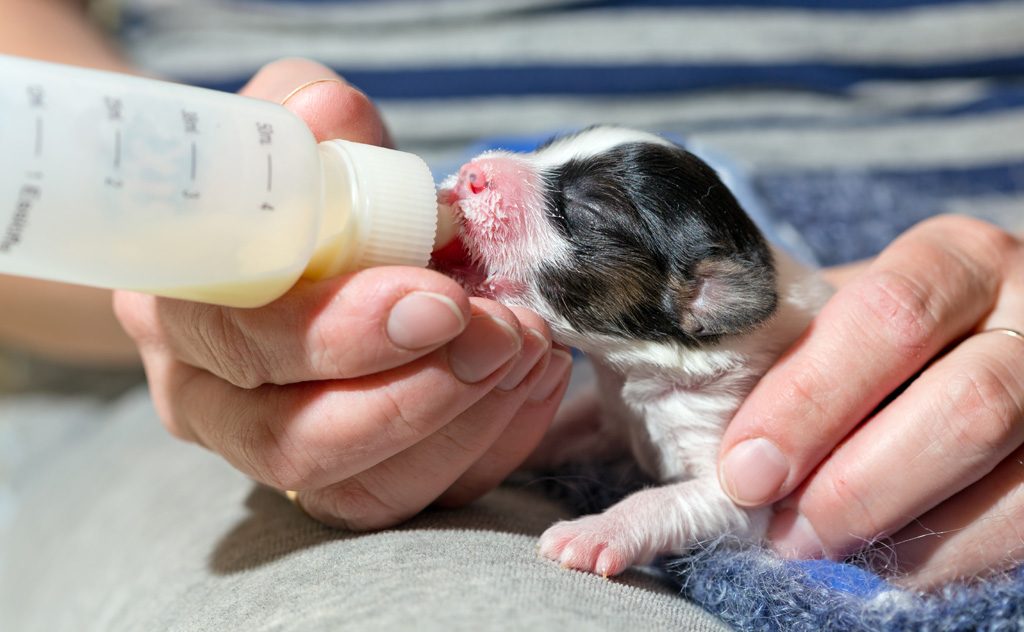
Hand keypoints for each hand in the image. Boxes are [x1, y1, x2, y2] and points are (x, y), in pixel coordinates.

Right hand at [114, 59, 572, 529]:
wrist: (298, 235)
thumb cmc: (290, 178)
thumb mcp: (288, 125)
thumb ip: (301, 115)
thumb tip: (331, 116)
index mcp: (184, 309)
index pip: (243, 345)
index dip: (339, 334)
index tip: (440, 299)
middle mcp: (214, 400)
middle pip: (296, 443)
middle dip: (418, 397)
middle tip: (502, 334)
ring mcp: (279, 451)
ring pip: (363, 490)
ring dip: (465, 424)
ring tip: (528, 347)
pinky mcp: (354, 477)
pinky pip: (424, 493)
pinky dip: (494, 441)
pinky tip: (532, 376)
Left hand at [717, 215, 1023, 588]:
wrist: (987, 341)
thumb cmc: (887, 335)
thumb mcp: (846, 309)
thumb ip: (787, 344)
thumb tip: (688, 405)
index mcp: (958, 261)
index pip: (890, 316)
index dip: (810, 400)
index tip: (743, 468)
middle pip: (966, 407)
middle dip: (857, 484)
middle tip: (780, 529)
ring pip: (1010, 489)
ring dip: (900, 534)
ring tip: (817, 550)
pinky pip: (1022, 531)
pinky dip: (945, 562)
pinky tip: (884, 561)